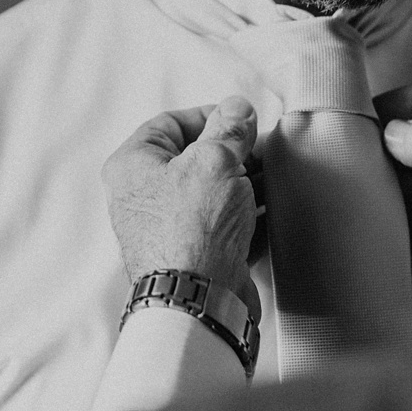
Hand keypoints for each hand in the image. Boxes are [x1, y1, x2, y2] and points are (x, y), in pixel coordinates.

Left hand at [102, 96, 260, 323]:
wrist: (197, 301)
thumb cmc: (192, 228)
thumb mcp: (214, 160)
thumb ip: (229, 130)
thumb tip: (236, 109)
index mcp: (133, 166)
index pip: (168, 124)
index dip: (208, 117)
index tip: (241, 120)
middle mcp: (144, 198)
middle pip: (194, 160)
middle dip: (235, 153)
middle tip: (266, 150)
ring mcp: (170, 230)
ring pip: (214, 195)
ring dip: (248, 185)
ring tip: (278, 177)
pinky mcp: (195, 258)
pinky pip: (224, 228)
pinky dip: (250, 218)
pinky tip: (276, 210)